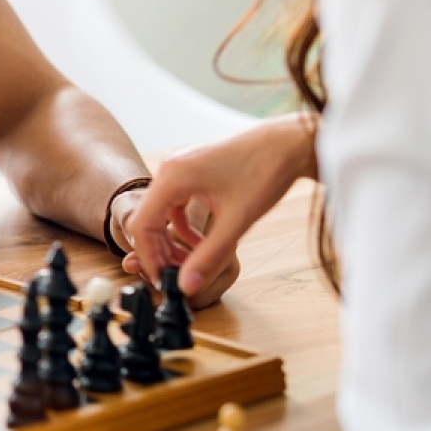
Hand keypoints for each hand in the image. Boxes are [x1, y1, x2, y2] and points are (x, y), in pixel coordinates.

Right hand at [123, 113, 318, 299]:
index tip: (163, 281)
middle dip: (160, 251)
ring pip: (161, 212)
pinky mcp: (191, 169)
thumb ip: (209, 257)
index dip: (149, 258)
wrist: (289, 143)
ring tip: (191, 263)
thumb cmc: (266, 172)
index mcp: (172, 176)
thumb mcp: (237, 221)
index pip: (142, 225)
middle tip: (177, 277)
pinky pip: (175, 203)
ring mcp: (179, 166)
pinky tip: (201, 242)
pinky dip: (182, 225)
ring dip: (172, 240)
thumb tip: (186, 287)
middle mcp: (169, 168)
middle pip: (148, 219)